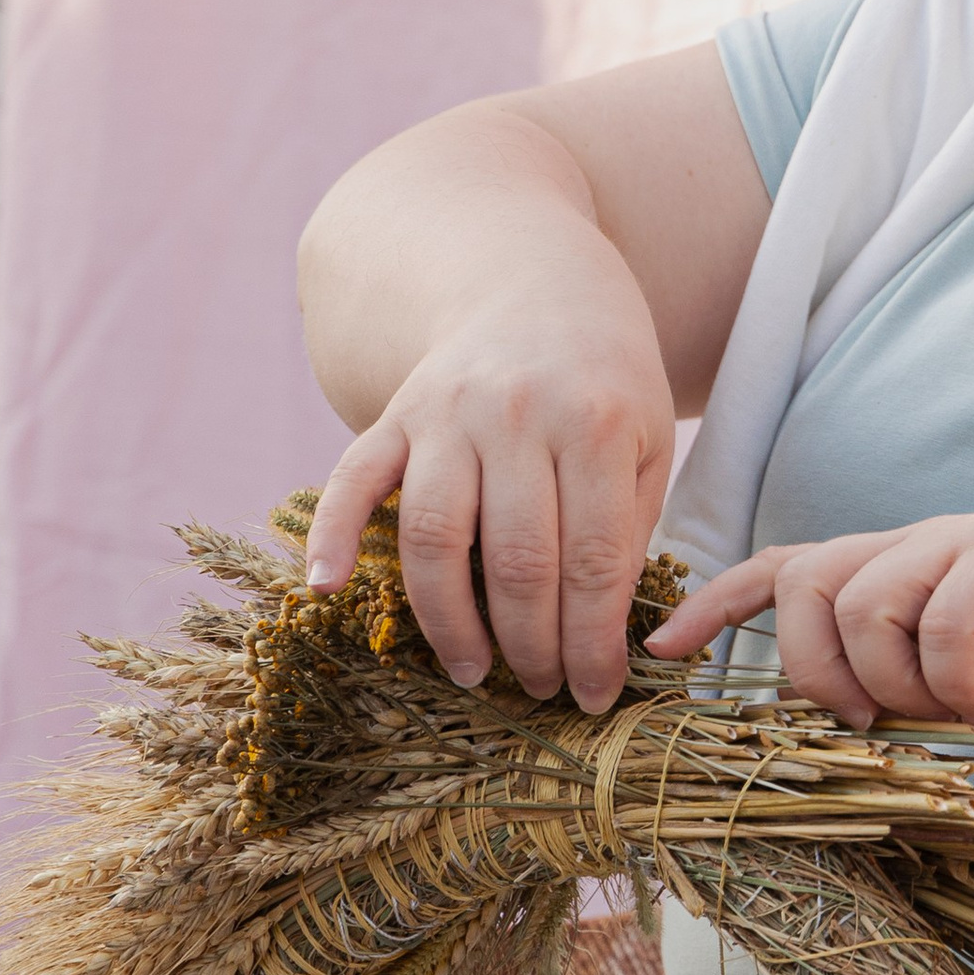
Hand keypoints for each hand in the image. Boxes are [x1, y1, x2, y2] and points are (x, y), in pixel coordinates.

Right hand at [306, 265, 677, 710]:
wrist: (531, 281)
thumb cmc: (603, 377)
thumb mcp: (646, 438)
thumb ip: (629, 528)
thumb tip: (606, 634)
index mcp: (596, 425)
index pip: (595, 560)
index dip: (593, 641)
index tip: (598, 694)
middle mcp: (517, 417)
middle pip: (517, 561)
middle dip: (531, 646)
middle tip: (541, 691)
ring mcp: (446, 414)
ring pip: (435, 536)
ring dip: (449, 621)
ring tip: (472, 672)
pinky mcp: (395, 414)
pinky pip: (353, 481)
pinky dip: (333, 537)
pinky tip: (327, 592)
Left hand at [645, 514, 973, 737]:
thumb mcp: (951, 697)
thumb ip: (886, 692)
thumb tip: (815, 724)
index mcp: (891, 573)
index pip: (779, 569)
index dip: (714, 605)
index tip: (661, 654)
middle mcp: (915, 544)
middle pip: (803, 581)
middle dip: (811, 669)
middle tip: (866, 723)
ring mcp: (962, 541)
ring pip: (862, 599)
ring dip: (889, 681)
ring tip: (944, 715)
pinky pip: (942, 611)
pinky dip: (950, 674)